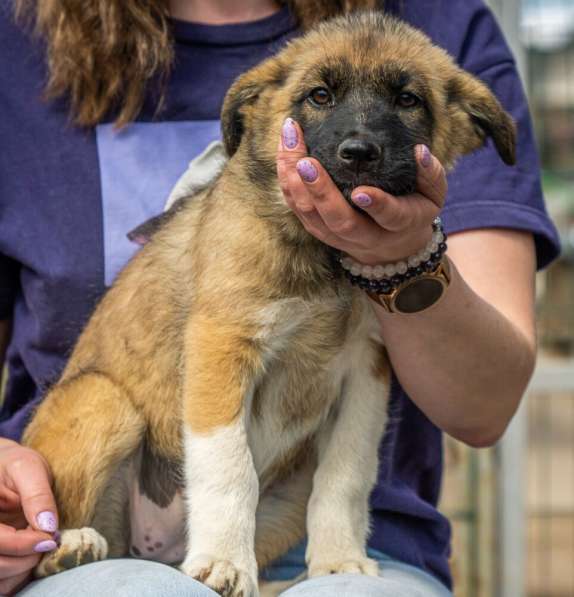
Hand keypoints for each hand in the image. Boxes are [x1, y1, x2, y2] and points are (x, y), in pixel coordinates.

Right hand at [0, 439, 58, 594]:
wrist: (9, 469)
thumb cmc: (17, 466)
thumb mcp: (29, 468)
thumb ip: (38, 495)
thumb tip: (48, 527)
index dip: (23, 544)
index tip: (50, 538)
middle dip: (24, 559)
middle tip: (48, 544)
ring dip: (20, 571)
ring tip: (40, 549)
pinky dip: (15, 578)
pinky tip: (30, 558)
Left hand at [276, 119, 446, 264]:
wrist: (391, 247)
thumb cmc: (413, 210)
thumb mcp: (433, 195)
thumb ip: (431, 174)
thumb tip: (420, 151)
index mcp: (398, 225)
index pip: (389, 217)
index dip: (377, 206)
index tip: (362, 191)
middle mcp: (365, 235)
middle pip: (339, 220)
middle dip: (321, 192)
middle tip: (306, 161)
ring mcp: (337, 236)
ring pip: (312, 216)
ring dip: (295, 183)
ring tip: (289, 146)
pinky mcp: (318, 231)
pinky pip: (298, 209)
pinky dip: (287, 183)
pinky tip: (284, 153)